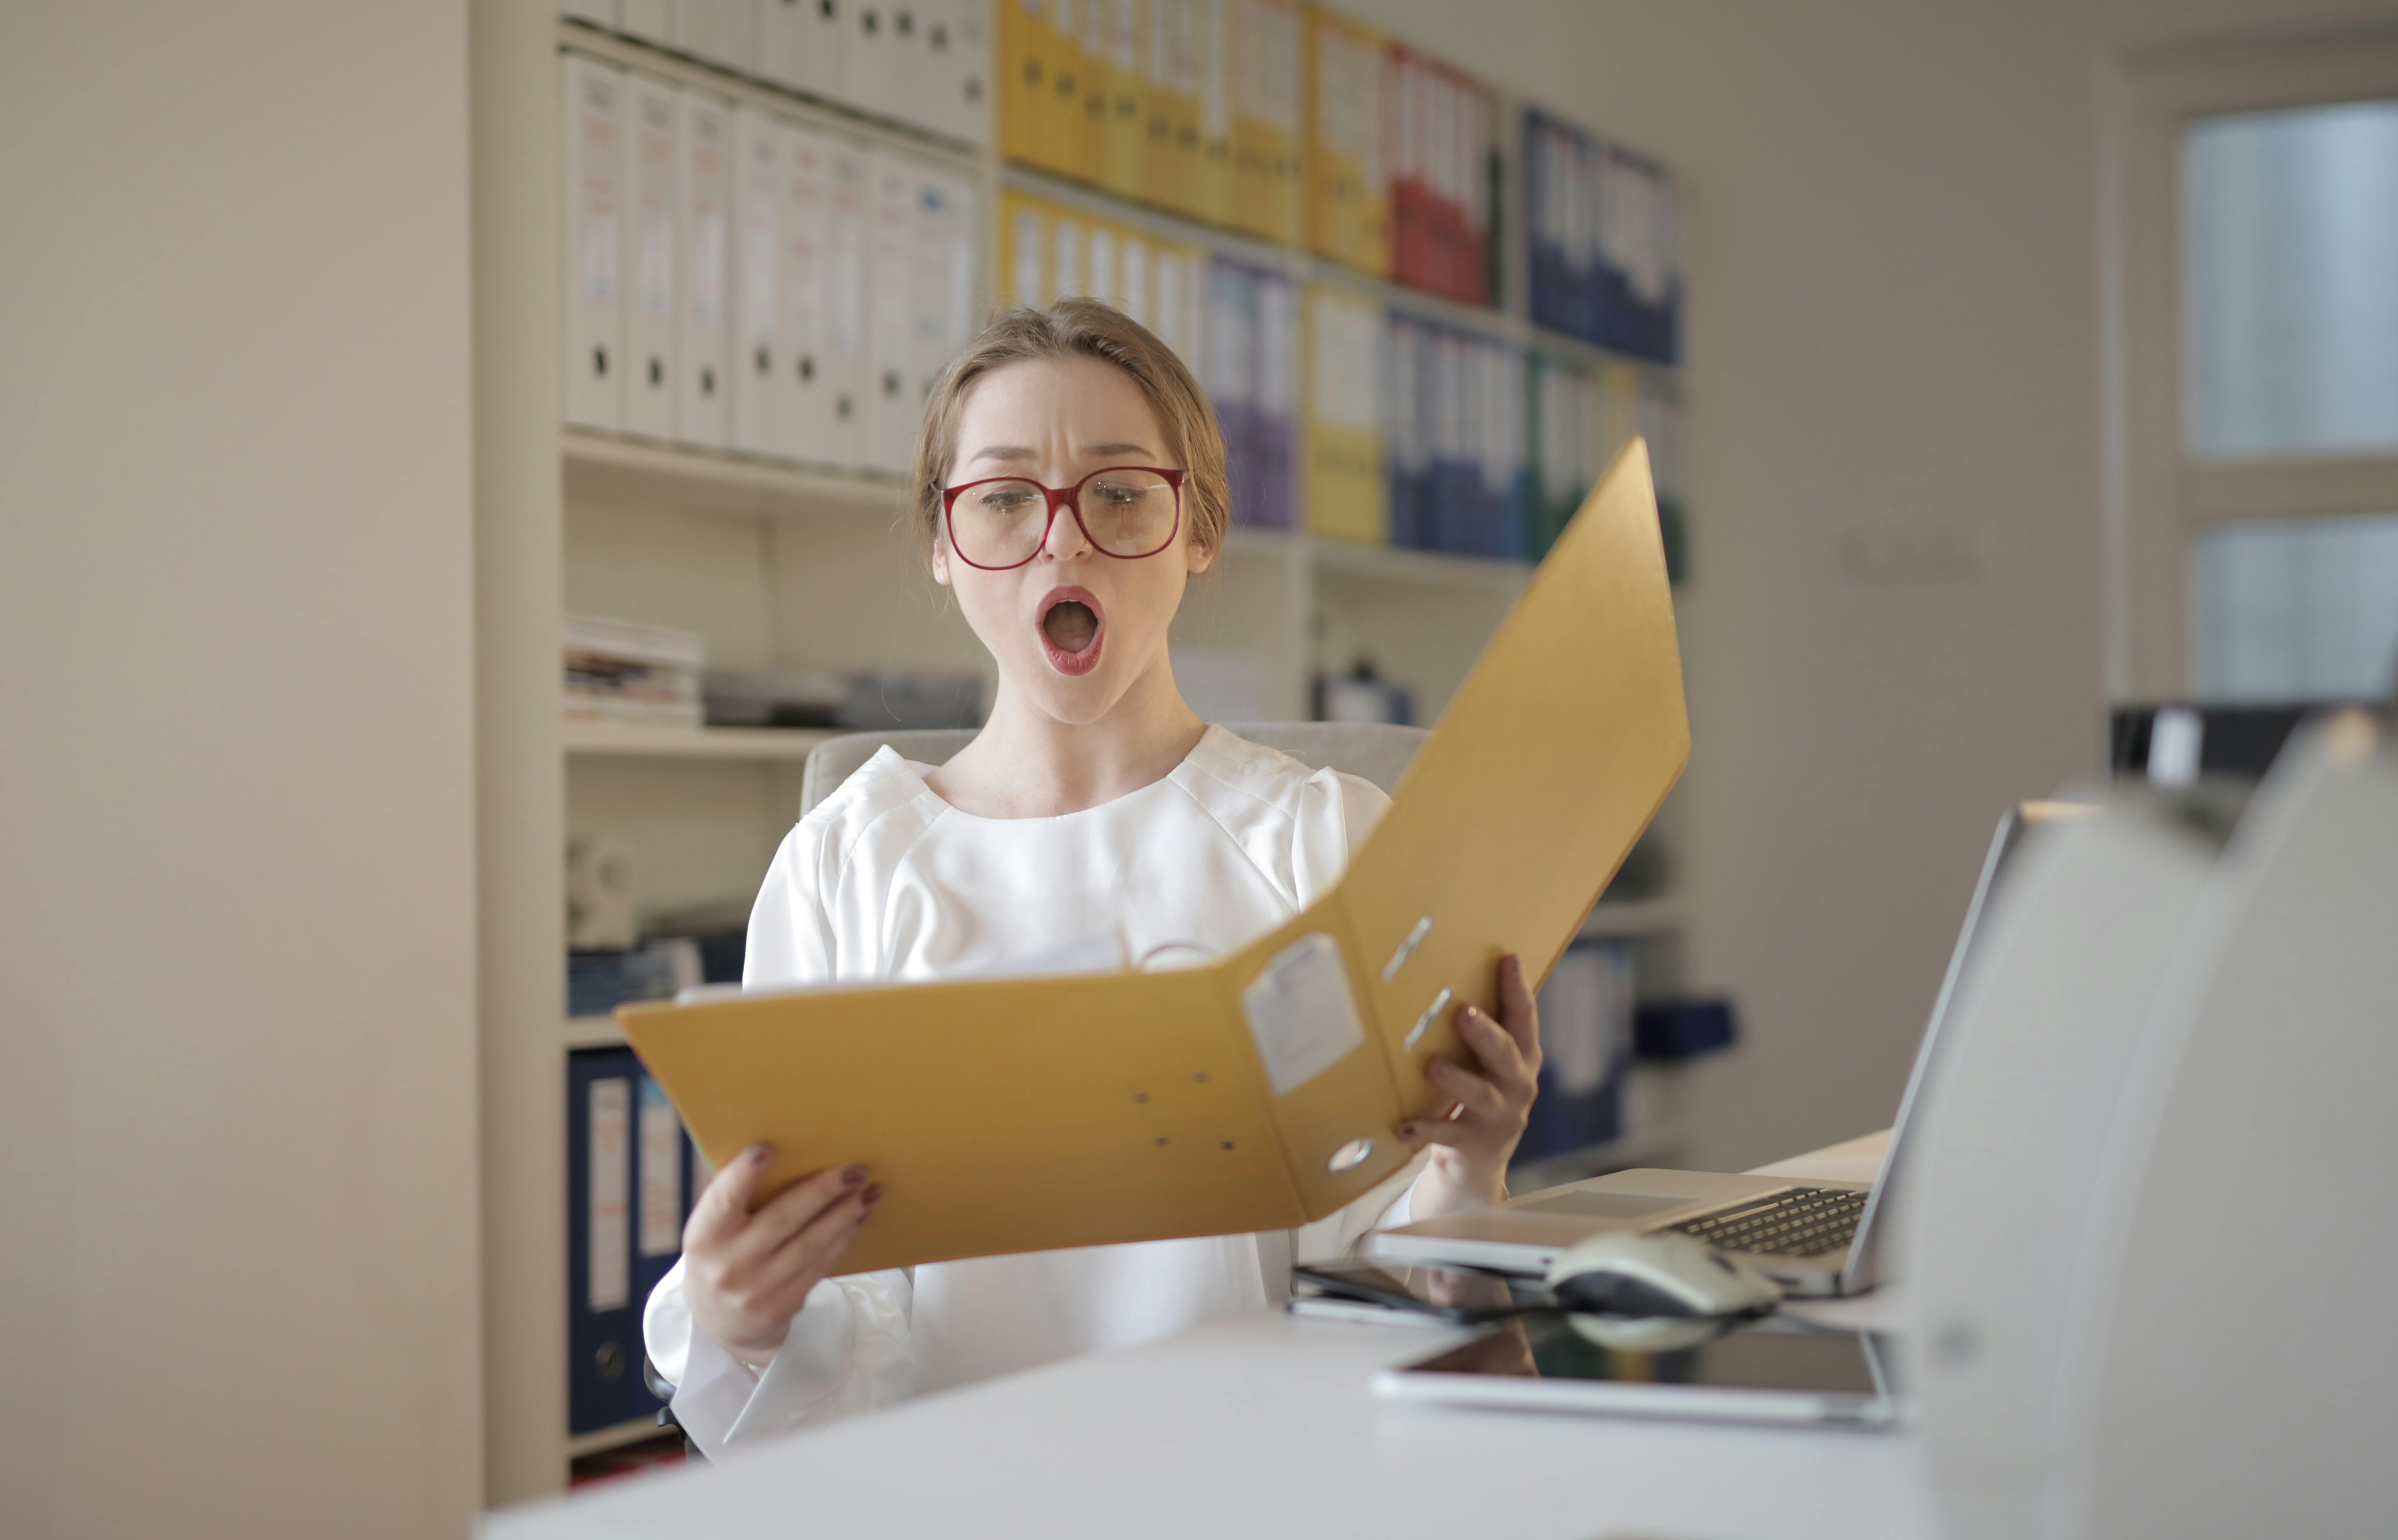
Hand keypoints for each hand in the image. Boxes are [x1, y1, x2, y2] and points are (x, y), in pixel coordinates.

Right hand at [681, 1144, 880, 1369]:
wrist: (717, 1319)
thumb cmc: (722, 1252)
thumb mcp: (714, 1228)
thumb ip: (737, 1199)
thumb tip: (788, 1152)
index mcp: (704, 1236)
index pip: (722, 1200)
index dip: (742, 1176)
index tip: (766, 1148)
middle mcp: (728, 1265)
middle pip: (782, 1219)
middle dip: (823, 1191)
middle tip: (855, 1170)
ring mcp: (756, 1290)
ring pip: (810, 1245)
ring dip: (845, 1215)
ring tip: (871, 1192)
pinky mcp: (781, 1306)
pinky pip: (819, 1266)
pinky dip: (843, 1239)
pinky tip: (859, 1219)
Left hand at [1398, 953, 1540, 1218]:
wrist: (1479, 1164)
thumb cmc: (1480, 1095)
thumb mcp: (1489, 1063)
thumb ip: (1482, 1030)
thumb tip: (1450, 976)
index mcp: (1523, 1057)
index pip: (1524, 1018)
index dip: (1517, 989)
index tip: (1508, 958)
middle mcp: (1517, 1085)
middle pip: (1505, 1053)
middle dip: (1485, 1033)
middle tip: (1463, 1012)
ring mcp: (1498, 1117)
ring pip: (1479, 1094)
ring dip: (1456, 1079)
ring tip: (1432, 1065)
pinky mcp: (1473, 1144)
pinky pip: (1447, 1135)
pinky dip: (1424, 1130)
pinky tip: (1403, 1126)